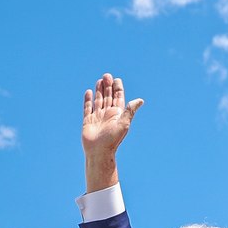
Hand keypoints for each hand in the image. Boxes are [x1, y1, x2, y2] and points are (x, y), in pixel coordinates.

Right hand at [81, 73, 143, 191]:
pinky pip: (88, 108)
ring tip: (99, 81)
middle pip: (108, 96)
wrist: (99, 152)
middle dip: (108, 86)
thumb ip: (130, 110)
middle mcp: (107, 114)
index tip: (116, 79)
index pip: (118, 97)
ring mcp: (97, 117)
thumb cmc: (112, 140)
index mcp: (117, 114)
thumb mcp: (124, 123)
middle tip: (106, 75)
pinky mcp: (88, 121)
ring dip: (99, 91)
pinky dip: (88, 100)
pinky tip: (88, 92)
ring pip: (98, 100)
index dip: (117, 88)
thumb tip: (140, 100)